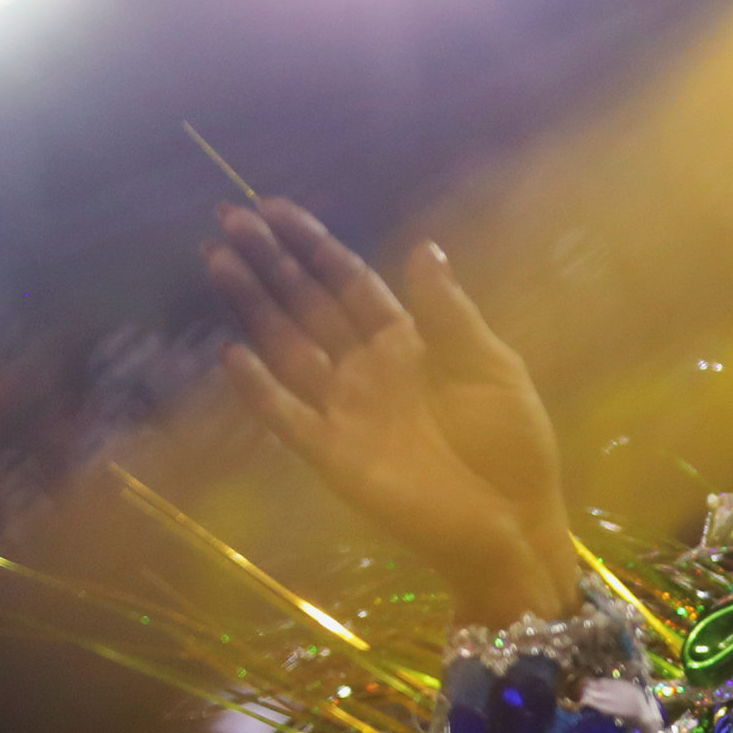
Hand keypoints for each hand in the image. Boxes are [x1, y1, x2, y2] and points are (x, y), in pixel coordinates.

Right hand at [205, 200, 577, 620]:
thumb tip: (424, 246)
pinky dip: (260, 390)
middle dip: (269, 262)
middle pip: (308, 305)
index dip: (313, 246)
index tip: (274, 208)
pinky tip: (232, 353)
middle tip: (228, 217)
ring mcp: (345, 411)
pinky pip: (288, 418)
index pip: (349, 283)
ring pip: (288, 348)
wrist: (514, 524)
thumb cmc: (512, 444)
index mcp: (406, 342)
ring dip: (253, 306)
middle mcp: (366, 370)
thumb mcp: (491, 368)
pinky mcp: (334, 457)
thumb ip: (450, 313)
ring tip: (218, 260)